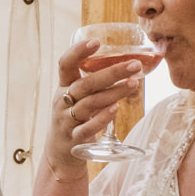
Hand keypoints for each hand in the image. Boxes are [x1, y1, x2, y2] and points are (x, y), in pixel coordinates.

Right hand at [44, 37, 146, 180]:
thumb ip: (95, 82)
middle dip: (111, 73)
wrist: (59, 153)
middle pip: (85, 84)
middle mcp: (62, 102)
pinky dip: (101, 119)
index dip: (78, 52)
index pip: (65, 65)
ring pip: (89, 104)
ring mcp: (67, 121)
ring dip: (112, 93)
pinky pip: (87, 128)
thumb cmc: (74, 117)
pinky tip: (115, 110)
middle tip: (134, 65)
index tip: (96, 42)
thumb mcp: (77, 97)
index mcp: (63, 87)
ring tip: (134, 83)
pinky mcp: (74, 139)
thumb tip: (130, 63)